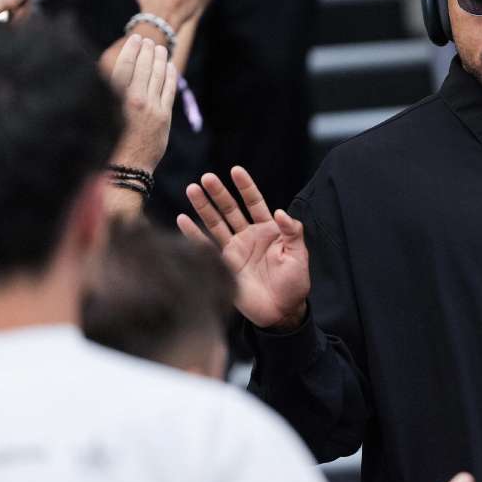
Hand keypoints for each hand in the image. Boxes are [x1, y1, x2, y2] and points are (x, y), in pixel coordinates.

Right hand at [109, 36, 177, 172]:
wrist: (124, 168)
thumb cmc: (106, 142)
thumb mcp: (100, 115)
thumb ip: (108, 94)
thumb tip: (111, 74)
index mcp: (115, 98)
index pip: (125, 65)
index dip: (132, 49)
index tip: (136, 39)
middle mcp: (134, 100)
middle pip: (144, 68)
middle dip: (147, 51)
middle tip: (149, 40)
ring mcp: (151, 108)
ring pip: (157, 77)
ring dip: (160, 60)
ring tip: (161, 49)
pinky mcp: (163, 117)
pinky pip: (168, 91)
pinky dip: (169, 76)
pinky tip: (170, 67)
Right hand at [177, 167, 310, 330]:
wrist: (282, 311)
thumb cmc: (294, 283)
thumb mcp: (299, 255)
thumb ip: (292, 232)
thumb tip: (281, 212)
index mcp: (268, 230)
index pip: (254, 202)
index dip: (245, 187)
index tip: (235, 170)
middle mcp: (248, 236)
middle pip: (231, 209)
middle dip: (219, 193)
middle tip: (207, 177)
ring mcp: (235, 250)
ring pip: (216, 223)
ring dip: (204, 207)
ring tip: (192, 189)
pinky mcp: (224, 265)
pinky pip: (206, 246)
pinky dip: (193, 234)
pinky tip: (182, 219)